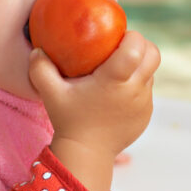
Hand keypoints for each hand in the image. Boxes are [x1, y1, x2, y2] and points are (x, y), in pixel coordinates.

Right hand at [28, 31, 159, 190]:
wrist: (86, 153)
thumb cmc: (69, 121)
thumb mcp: (51, 93)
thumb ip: (41, 69)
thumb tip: (38, 49)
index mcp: (115, 80)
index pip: (137, 47)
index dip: (131, 36)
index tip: (116, 37)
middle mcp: (135, 89)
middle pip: (153, 54)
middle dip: (141, 45)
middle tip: (121, 47)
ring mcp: (144, 102)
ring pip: (151, 71)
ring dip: (139, 64)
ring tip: (118, 69)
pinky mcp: (147, 113)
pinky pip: (148, 89)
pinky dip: (138, 83)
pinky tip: (118, 90)